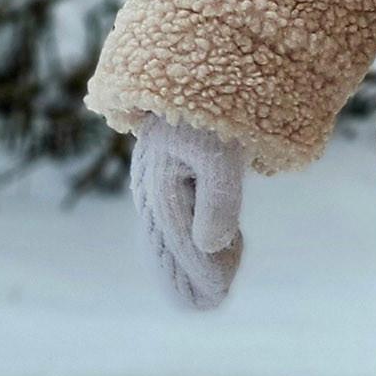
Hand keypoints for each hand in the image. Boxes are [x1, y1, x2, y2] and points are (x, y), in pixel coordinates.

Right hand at [130, 112, 246, 309]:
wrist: (196, 70)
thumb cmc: (213, 112)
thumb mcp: (221, 153)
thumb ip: (217, 199)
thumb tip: (210, 245)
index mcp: (161, 185)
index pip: (180, 241)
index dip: (198, 271)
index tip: (216, 296)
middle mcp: (152, 188)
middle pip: (165, 245)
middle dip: (185, 278)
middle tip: (207, 305)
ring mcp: (157, 183)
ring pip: (169, 235)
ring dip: (188, 264)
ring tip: (212, 290)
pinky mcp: (168, 177)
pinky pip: (176, 220)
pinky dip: (191, 243)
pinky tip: (222, 251)